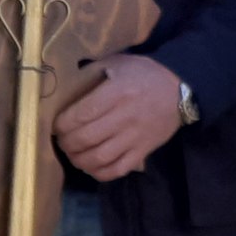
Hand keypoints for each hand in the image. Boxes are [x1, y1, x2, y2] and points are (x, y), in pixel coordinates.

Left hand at [54, 54, 181, 181]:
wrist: (180, 89)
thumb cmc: (144, 74)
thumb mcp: (117, 62)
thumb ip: (91, 71)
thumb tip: (65, 85)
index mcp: (116, 93)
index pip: (81, 114)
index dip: (62, 124)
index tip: (55, 125)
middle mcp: (124, 117)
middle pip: (86, 138)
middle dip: (66, 142)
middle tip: (62, 140)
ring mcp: (134, 137)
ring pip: (99, 157)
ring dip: (78, 160)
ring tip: (73, 154)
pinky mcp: (143, 151)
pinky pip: (118, 169)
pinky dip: (100, 173)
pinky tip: (91, 167)